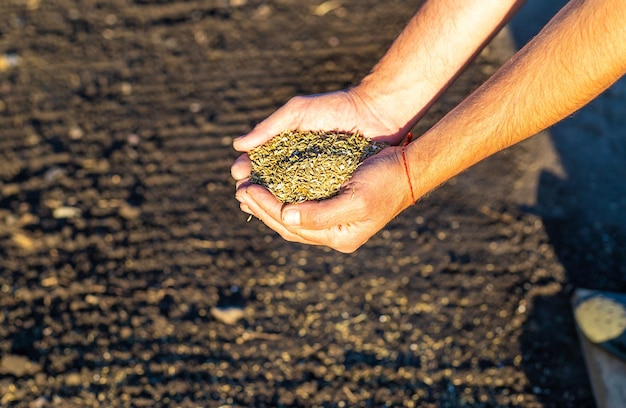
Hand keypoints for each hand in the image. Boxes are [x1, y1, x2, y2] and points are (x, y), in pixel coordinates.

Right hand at [231, 88, 407, 208]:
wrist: (376, 112)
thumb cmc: (336, 107)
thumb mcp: (298, 112)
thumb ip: (269, 127)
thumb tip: (237, 145)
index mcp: (285, 147)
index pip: (259, 163)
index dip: (247, 170)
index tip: (238, 175)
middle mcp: (297, 166)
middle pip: (269, 184)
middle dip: (254, 190)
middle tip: (242, 195)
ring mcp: (315, 180)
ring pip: (288, 197)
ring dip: (271, 204)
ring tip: (256, 206)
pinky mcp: (333, 190)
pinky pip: (312, 203)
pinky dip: (298, 208)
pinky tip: (287, 214)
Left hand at [234, 146, 413, 252]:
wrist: (410, 168)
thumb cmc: (386, 182)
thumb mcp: (356, 200)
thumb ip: (321, 214)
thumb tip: (285, 217)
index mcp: (339, 237)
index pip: (292, 227)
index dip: (266, 208)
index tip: (246, 190)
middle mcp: (334, 233)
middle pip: (288, 225)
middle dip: (261, 208)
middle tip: (239, 191)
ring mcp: (334, 220)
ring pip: (292, 217)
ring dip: (268, 204)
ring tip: (247, 190)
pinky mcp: (333, 204)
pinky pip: (301, 204)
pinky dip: (283, 195)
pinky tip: (270, 185)